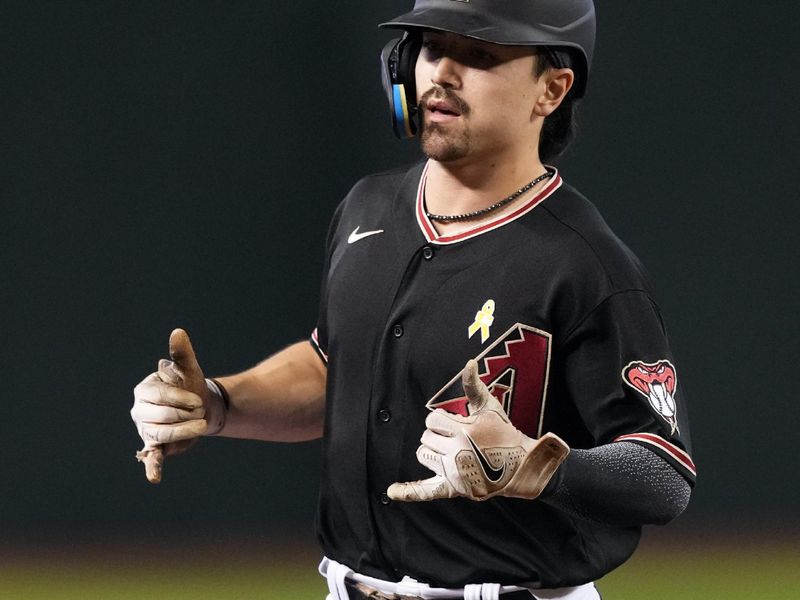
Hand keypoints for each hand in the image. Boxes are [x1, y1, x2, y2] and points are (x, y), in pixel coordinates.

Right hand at [131, 328, 208, 482]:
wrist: (203, 407)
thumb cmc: (192, 386)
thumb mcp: (189, 370)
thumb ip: (182, 354)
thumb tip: (178, 332)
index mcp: (145, 389)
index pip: (160, 396)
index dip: (181, 399)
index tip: (199, 400)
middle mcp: (140, 410)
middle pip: (162, 416)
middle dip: (185, 414)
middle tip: (200, 410)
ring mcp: (145, 429)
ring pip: (163, 434)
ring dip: (184, 431)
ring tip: (200, 425)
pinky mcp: (154, 445)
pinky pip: (151, 457)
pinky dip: (153, 468)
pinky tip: (154, 478)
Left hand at [387, 359, 569, 501]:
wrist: (520, 466)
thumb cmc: (502, 433)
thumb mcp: (488, 407)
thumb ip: (473, 385)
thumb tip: (469, 362)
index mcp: (464, 432)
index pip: (431, 421)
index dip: (443, 420)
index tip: (457, 424)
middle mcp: (457, 453)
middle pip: (425, 438)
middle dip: (439, 435)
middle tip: (459, 439)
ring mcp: (454, 473)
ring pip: (423, 455)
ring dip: (432, 451)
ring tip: (452, 451)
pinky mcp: (453, 488)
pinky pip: (425, 491)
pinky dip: (408, 492)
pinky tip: (392, 491)